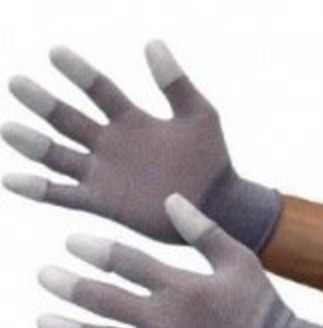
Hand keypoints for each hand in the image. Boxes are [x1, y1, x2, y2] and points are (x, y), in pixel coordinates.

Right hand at [2, 41, 280, 250]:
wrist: (216, 204)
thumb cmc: (212, 160)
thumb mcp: (199, 114)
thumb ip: (175, 82)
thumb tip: (152, 42)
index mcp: (132, 120)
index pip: (99, 90)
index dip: (78, 72)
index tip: (55, 53)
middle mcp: (112, 144)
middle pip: (69, 119)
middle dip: (44, 103)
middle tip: (18, 84)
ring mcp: (105, 174)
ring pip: (59, 155)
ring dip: (34, 143)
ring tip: (10, 128)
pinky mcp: (103, 202)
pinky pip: (65, 195)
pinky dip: (39, 189)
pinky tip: (12, 179)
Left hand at [37, 194, 322, 327]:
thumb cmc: (260, 304)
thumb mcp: (239, 259)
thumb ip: (204, 230)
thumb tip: (171, 198)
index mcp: (182, 286)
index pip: (126, 263)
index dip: (95, 250)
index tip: (71, 242)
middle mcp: (164, 320)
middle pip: (103, 300)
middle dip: (69, 286)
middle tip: (44, 276)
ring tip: (40, 320)